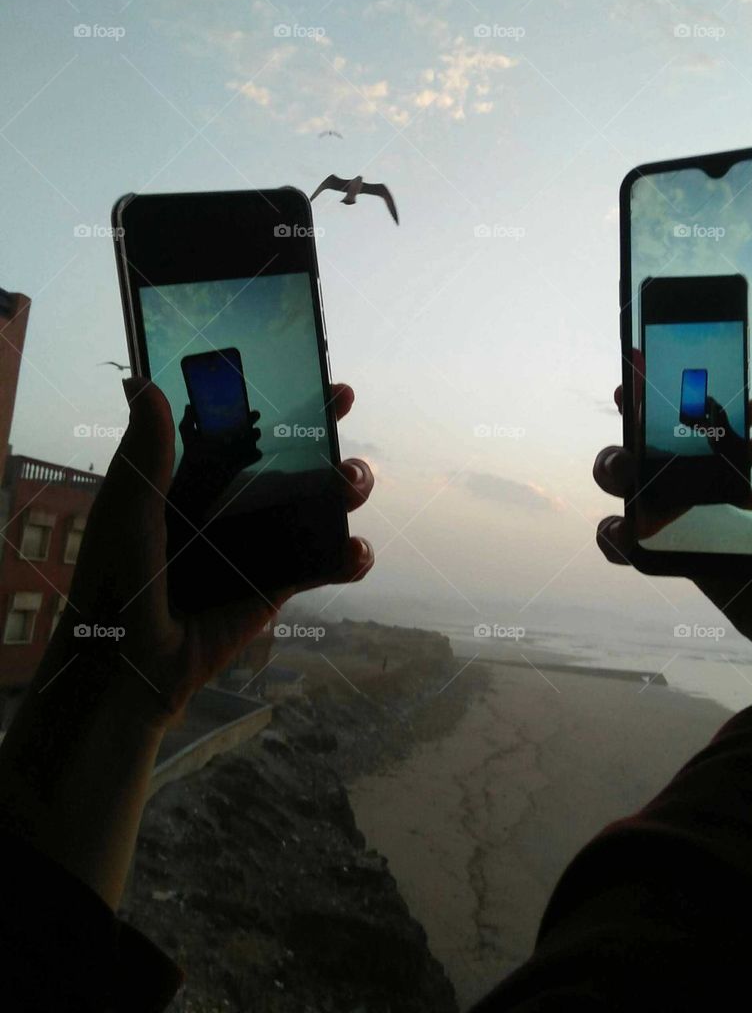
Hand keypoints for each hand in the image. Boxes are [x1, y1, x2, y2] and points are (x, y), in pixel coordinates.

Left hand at [50, 378, 374, 728]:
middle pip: (292, 455)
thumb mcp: (129, 510)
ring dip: (348, 486)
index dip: (276, 396)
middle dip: (325, 428)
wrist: (130, 665)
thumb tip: (142, 381)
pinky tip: (353, 550)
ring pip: (319, 502)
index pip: (243, 424)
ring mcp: (262, 542)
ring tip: (351, 484)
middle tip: (343, 404)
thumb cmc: (116, 582)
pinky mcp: (279, 584)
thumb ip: (145, 452)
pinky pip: (325, 562)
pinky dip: (350, 555)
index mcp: (196, 476)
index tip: (308, 369)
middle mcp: (234, 502)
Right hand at [595, 318, 751, 747]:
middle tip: (632, 406)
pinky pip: (634, 545)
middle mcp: (733, 479)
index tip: (653, 352)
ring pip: (638, 483)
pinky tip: (622, 530)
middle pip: (663, 435)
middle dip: (636, 417)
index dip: (678, 375)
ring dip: (617, 468)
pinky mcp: (691, 565)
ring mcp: (708, 523)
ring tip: (629, 473)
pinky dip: (613, 535)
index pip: (716, 399)